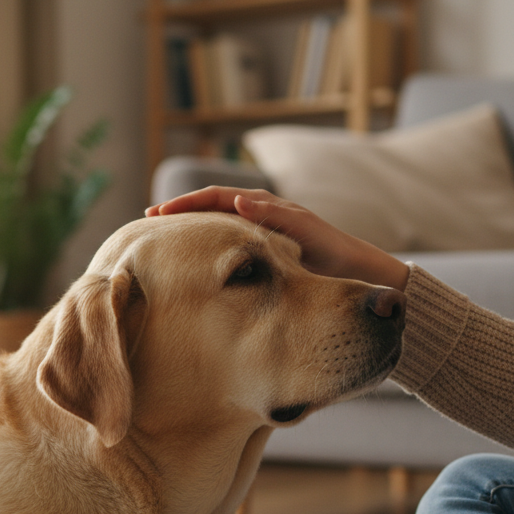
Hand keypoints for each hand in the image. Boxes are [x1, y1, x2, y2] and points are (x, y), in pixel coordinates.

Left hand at [146, 186, 409, 290]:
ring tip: (177, 205)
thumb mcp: (268, 289)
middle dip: (184, 207)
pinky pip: (277, 213)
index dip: (181, 221)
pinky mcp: (307, 224)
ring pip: (241, 200)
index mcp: (257, 231)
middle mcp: (268, 218)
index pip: (211, 219)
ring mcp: (287, 216)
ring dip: (208, 201)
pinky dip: (256, 209)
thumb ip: (243, 288)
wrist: (364, 286)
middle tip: (150, 214)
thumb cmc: (316, 290)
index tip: (149, 231)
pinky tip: (235, 209)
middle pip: (217, 203)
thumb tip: (206, 313)